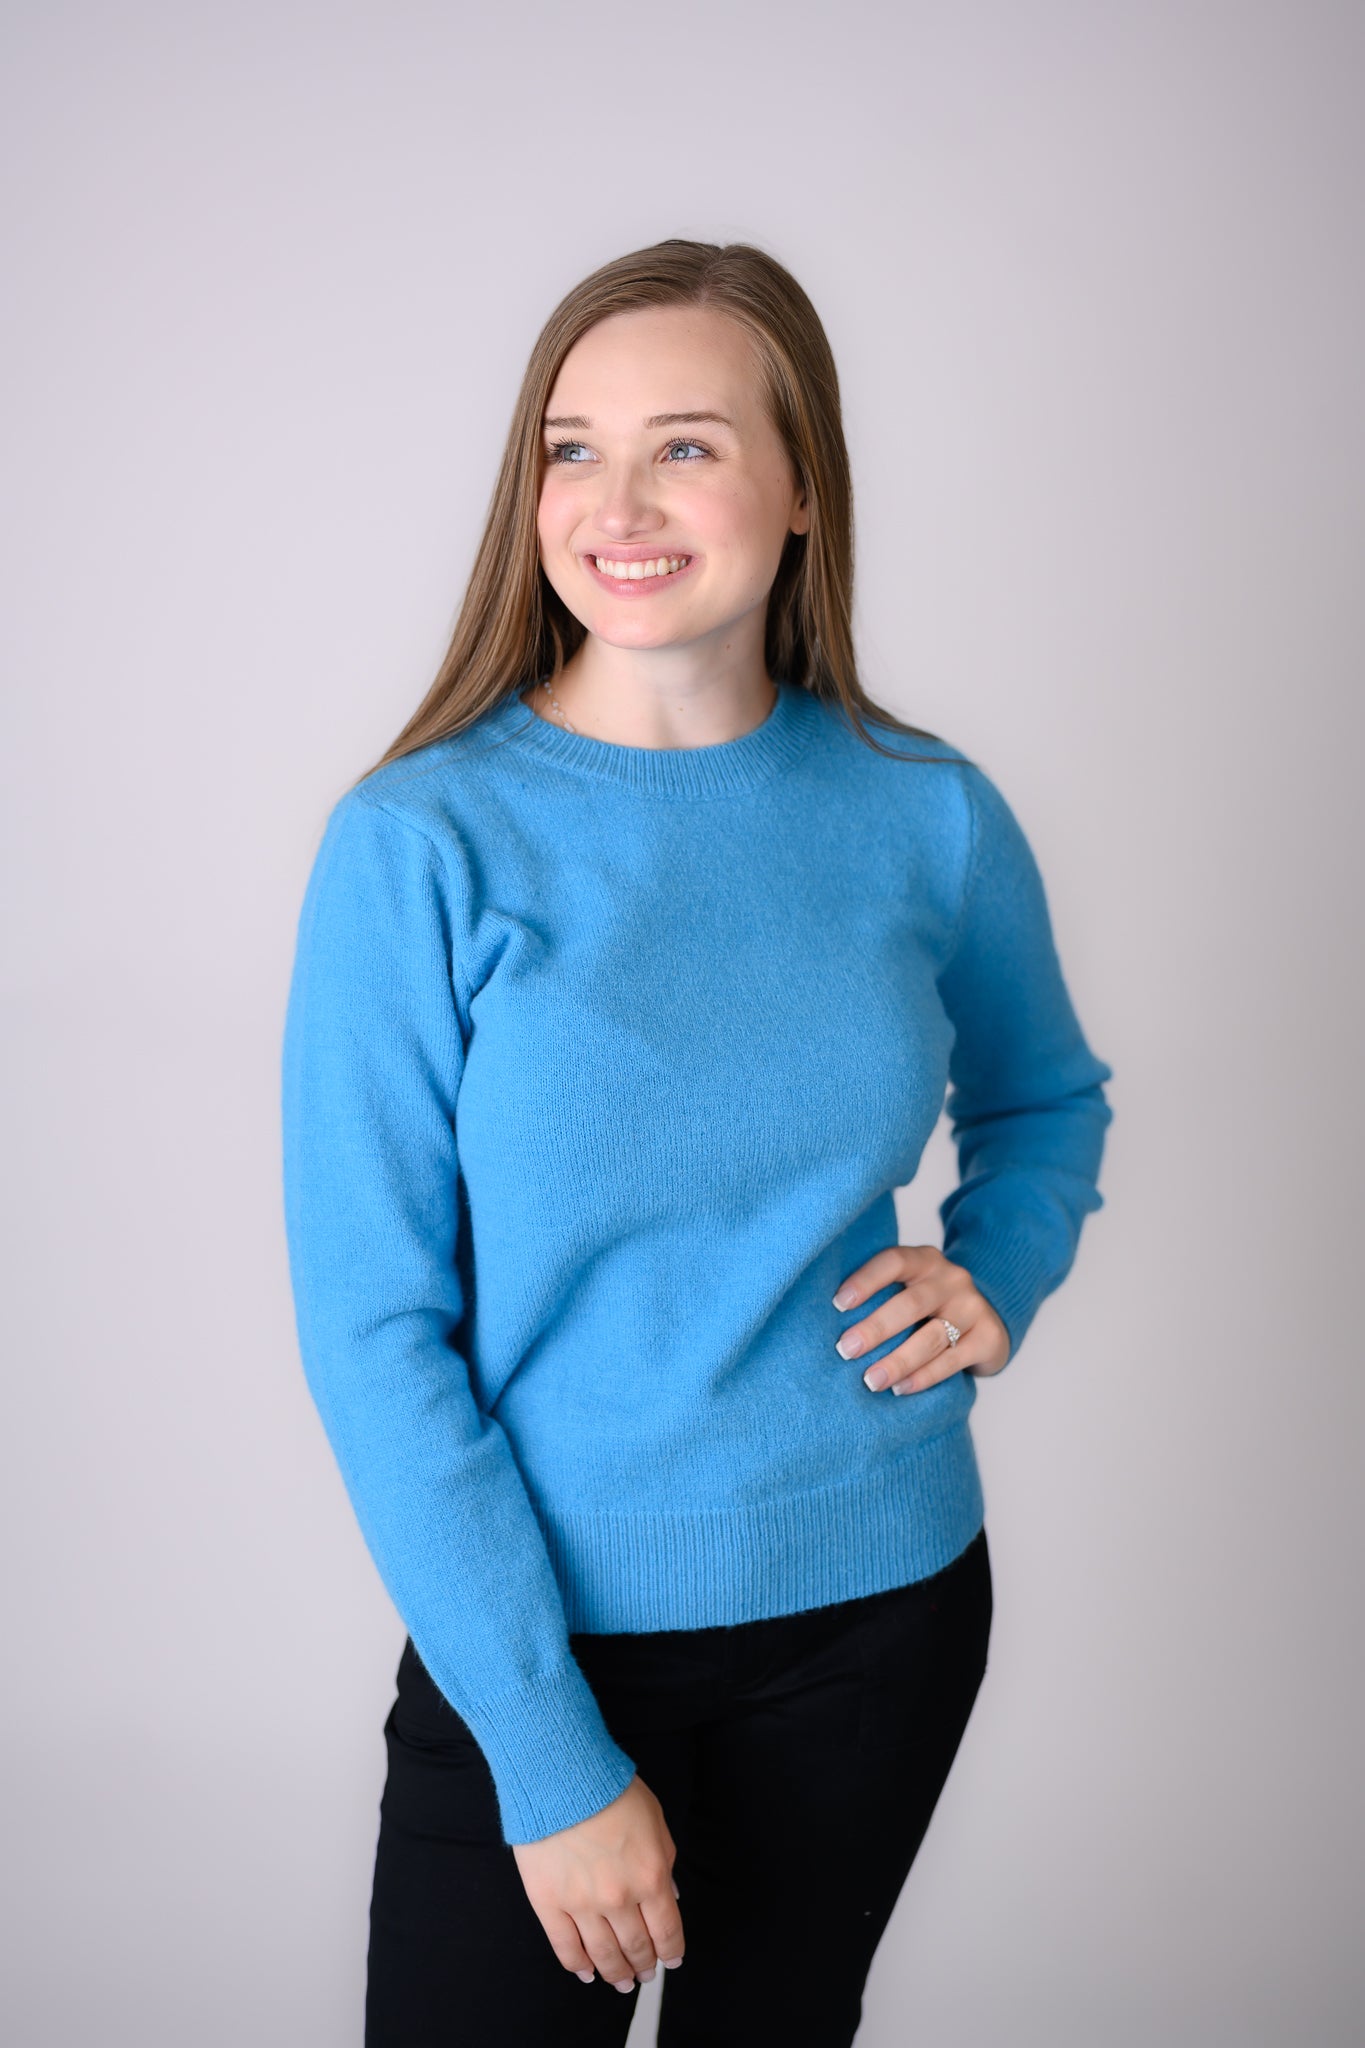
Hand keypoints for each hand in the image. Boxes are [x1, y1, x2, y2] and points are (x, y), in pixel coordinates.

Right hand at [512, 1773, 684, 1994]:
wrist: (561, 1775)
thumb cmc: (610, 1789)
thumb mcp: (655, 1819)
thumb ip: (666, 1861)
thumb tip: (670, 1896)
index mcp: (651, 1877)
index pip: (667, 1931)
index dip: (671, 1951)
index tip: (671, 1960)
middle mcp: (619, 1899)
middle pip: (636, 1947)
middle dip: (644, 1965)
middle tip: (645, 1975)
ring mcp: (582, 1905)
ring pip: (603, 1955)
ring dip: (615, 1973)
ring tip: (620, 1982)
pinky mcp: (548, 1903)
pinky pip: (565, 1948)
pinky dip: (578, 1966)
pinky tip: (586, 1973)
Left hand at [832, 1243, 1009, 1392]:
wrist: (989, 1316)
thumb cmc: (929, 1304)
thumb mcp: (911, 1286)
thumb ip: (881, 1292)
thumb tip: (821, 1318)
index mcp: (925, 1260)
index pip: (894, 1261)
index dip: (865, 1280)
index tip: (837, 1304)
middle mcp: (952, 1279)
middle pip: (911, 1303)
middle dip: (876, 1328)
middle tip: (845, 1350)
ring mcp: (973, 1307)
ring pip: (933, 1337)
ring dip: (898, 1361)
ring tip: (870, 1381)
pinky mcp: (989, 1337)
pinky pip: (953, 1361)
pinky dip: (924, 1377)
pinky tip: (900, 1389)